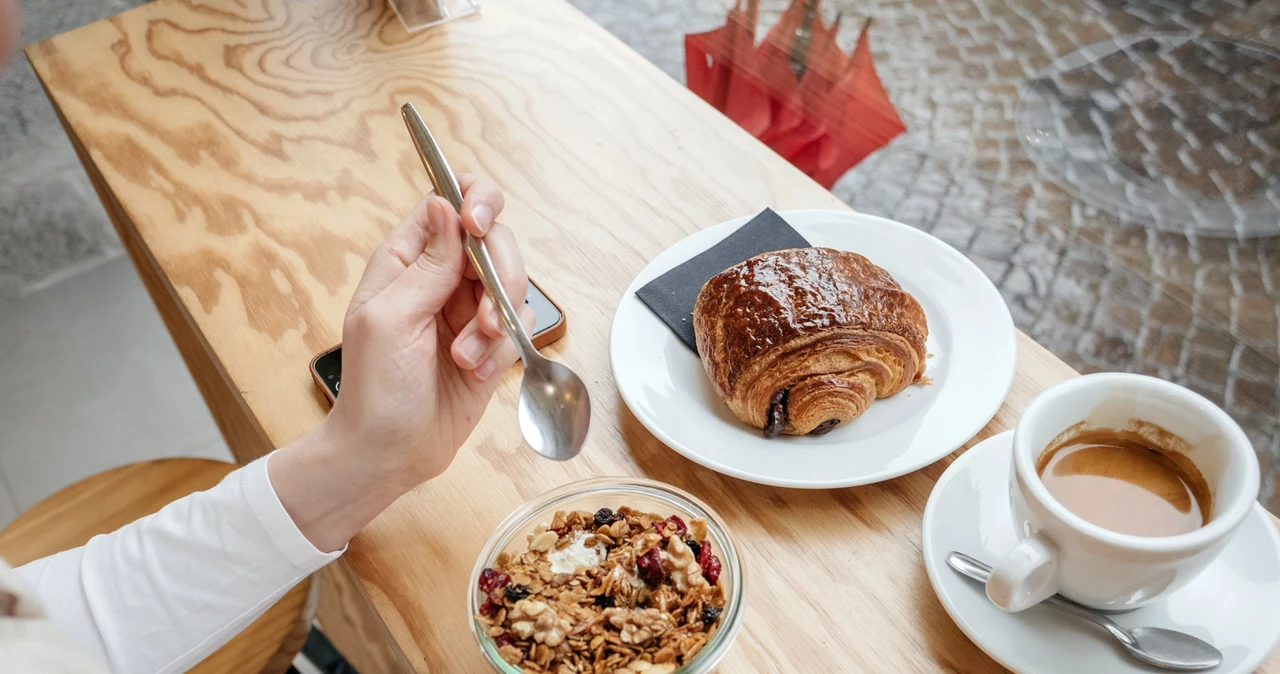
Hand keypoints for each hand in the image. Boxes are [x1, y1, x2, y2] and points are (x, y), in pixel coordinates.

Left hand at [271, 175, 533, 550]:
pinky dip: (503, 352)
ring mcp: (469, 310)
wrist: (390, 453)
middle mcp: (441, 278)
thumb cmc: (375, 389)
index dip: (475, 202)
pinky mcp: (492, 345)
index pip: (448, 201)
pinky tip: (475, 373)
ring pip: (514, 284)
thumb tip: (447, 205)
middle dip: (498, 276)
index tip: (479, 226)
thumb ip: (428, 264)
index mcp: (406, 260)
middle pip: (495, 240)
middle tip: (483, 316)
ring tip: (468, 355)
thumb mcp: (392, 318)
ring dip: (497, 321)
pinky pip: (521, 328)